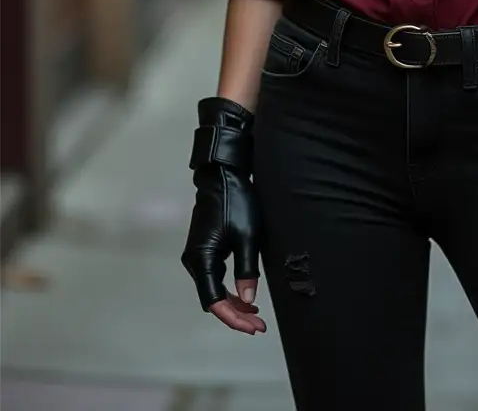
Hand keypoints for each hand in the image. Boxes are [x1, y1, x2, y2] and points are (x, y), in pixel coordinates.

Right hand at [181, 97, 266, 335]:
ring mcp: (197, 255)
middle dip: (235, 314)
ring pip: (214, 289)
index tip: (254, 327)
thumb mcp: (248, 236)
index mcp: (202, 259)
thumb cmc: (236, 202)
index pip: (214, 301)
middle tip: (260, 325)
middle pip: (212, 298)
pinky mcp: (204, 249)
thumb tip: (248, 300)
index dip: (233, 318)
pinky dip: (229, 289)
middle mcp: (194, 261)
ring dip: (233, 303)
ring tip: (256, 315)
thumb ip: (247, 270)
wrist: (223, 175)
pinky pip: (215, 277)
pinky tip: (245, 295)